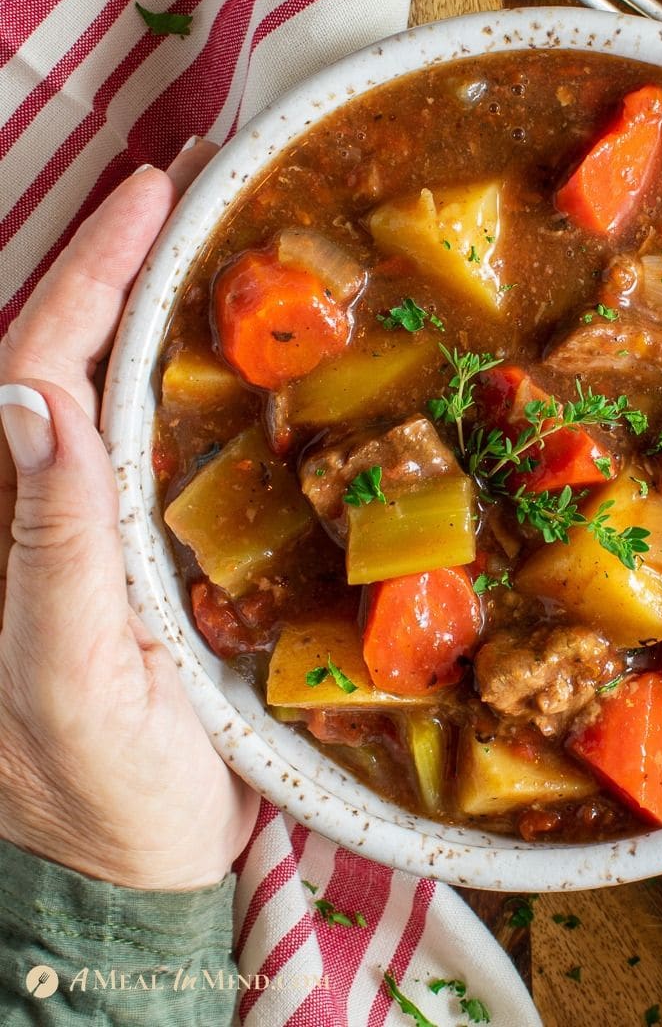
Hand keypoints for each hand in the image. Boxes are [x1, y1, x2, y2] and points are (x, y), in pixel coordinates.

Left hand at [0, 144, 258, 890]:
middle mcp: (54, 514)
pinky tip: (243, 362)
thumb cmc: (102, 789)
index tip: (151, 196)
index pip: (41, 369)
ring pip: (122, 400)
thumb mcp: (69, 677)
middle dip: (116, 265)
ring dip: (156, 314)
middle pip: (73, 362)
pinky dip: (197, 393)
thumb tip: (41, 403)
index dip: (89, 275)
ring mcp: (106, 537)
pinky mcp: (156, 564)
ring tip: (215, 246)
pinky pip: (170, 457)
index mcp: (19, 529)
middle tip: (188, 191)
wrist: (137, 866)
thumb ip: (51, 549)